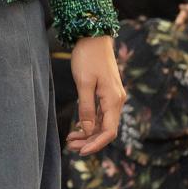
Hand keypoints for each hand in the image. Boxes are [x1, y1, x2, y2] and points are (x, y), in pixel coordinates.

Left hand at [67, 34, 125, 156]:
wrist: (94, 36)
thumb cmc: (88, 57)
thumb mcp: (83, 83)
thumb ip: (86, 107)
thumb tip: (88, 130)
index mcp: (113, 100)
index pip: (109, 132)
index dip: (96, 144)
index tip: (81, 152)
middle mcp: (117, 100)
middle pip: (107, 130)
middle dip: (90, 141)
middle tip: (71, 146)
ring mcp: (113, 97)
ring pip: (103, 123)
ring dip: (89, 133)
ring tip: (71, 139)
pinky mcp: (107, 93)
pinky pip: (101, 114)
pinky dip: (90, 123)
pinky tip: (78, 127)